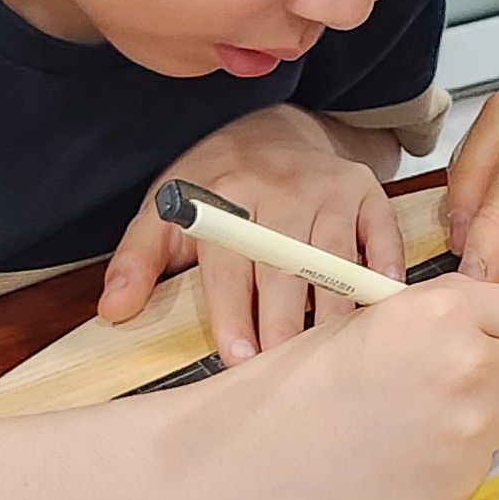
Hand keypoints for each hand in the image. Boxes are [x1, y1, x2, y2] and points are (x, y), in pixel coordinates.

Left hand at [103, 103, 402, 361]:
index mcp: (226, 191)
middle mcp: (281, 186)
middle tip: (282, 372)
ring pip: (334, 257)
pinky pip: (381, 232)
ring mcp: (328, 187)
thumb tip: (114, 309)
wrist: (271, 127)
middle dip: (285, 324)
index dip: (234, 312)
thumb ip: (137, 259)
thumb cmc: (214, 182)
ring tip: (327, 355)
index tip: (239, 358)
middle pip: (285, 265)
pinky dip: (384, 266)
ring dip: (333, 310)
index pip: (230, 261)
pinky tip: (378, 300)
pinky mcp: (365, 188)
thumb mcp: (166, 209)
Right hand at [204, 271, 498, 499]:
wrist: (252, 461)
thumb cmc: (298, 385)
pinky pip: (487, 458)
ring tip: (423, 417)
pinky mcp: (462, 484)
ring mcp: (472, 431)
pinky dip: (461, 455)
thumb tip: (494, 323)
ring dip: (488, 412)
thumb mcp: (372, 319)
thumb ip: (444, 316)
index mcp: (446, 311)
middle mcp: (472, 365)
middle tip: (457, 377)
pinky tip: (409, 453)